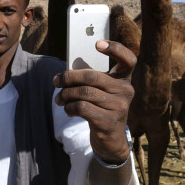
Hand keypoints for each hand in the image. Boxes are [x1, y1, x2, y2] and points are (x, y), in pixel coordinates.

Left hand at [53, 40, 135, 162]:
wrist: (110, 140)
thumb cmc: (101, 109)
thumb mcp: (101, 92)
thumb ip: (90, 80)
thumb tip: (64, 75)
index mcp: (124, 79)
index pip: (128, 59)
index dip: (116, 48)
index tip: (97, 43)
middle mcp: (126, 90)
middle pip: (93, 76)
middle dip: (69, 77)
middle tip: (56, 81)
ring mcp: (120, 107)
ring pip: (85, 93)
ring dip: (66, 94)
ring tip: (59, 98)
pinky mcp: (109, 122)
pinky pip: (83, 108)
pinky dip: (70, 107)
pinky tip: (67, 109)